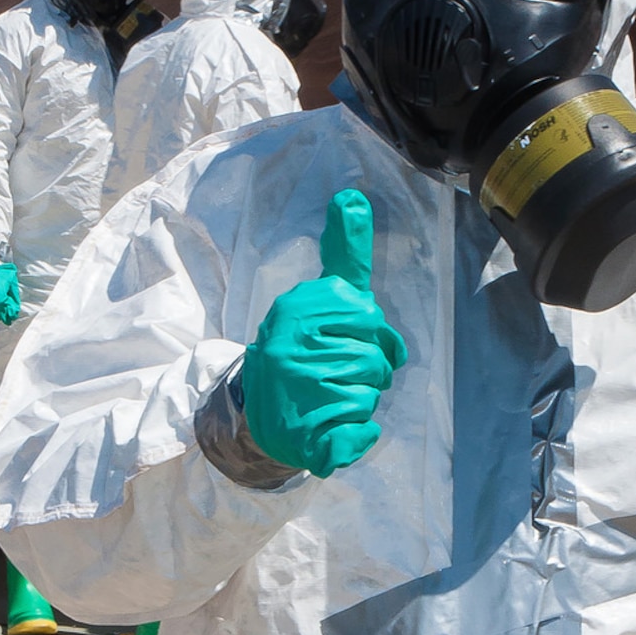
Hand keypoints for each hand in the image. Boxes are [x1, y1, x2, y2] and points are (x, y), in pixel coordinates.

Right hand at [241, 188, 407, 479]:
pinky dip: (358, 439)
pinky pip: (359, 436)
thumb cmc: (305, 349)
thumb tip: (353, 196)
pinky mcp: (306, 438)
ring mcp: (298, 392)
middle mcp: (293, 345)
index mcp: (299, 308)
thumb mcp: (322, 298)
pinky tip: (341, 430)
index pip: (368, 316)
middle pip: (375, 358)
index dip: (367, 332)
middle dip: (366, 369)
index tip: (339, 336)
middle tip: (333, 371)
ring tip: (327, 397)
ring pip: (370, 395)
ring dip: (359, 401)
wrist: (260, 413)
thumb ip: (346, 252)